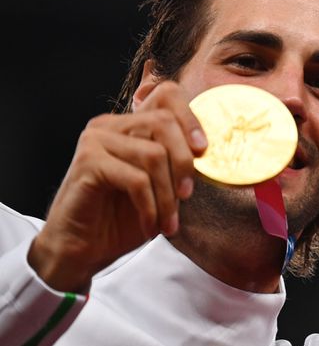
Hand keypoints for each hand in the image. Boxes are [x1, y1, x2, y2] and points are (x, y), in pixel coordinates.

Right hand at [27, 81, 206, 292]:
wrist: (83, 250)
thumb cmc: (123, 218)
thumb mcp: (161, 187)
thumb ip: (178, 163)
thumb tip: (209, 150)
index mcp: (130, 124)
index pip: (167, 95)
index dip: (191, 118)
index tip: (204, 150)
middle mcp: (110, 124)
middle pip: (164, 122)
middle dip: (184, 162)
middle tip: (187, 196)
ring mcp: (96, 140)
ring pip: (153, 154)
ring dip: (168, 196)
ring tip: (169, 223)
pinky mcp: (87, 162)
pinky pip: (136, 179)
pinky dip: (151, 207)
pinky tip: (151, 227)